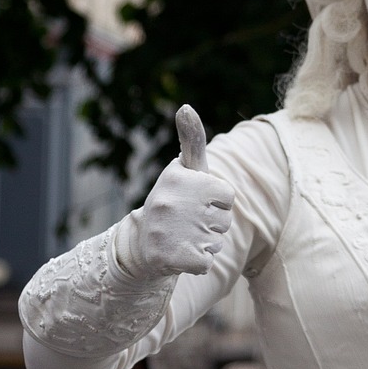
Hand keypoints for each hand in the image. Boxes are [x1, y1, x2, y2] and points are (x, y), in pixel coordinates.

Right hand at [115, 106, 234, 280]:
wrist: (140, 243)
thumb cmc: (174, 201)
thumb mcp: (184, 170)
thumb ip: (192, 140)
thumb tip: (186, 106)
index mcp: (178, 177)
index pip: (228, 196)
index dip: (216, 203)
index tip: (196, 202)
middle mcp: (171, 201)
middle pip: (225, 221)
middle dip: (212, 225)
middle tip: (187, 222)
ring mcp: (171, 230)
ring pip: (217, 243)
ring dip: (205, 244)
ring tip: (183, 237)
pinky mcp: (173, 257)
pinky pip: (208, 263)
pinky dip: (199, 263)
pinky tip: (181, 254)